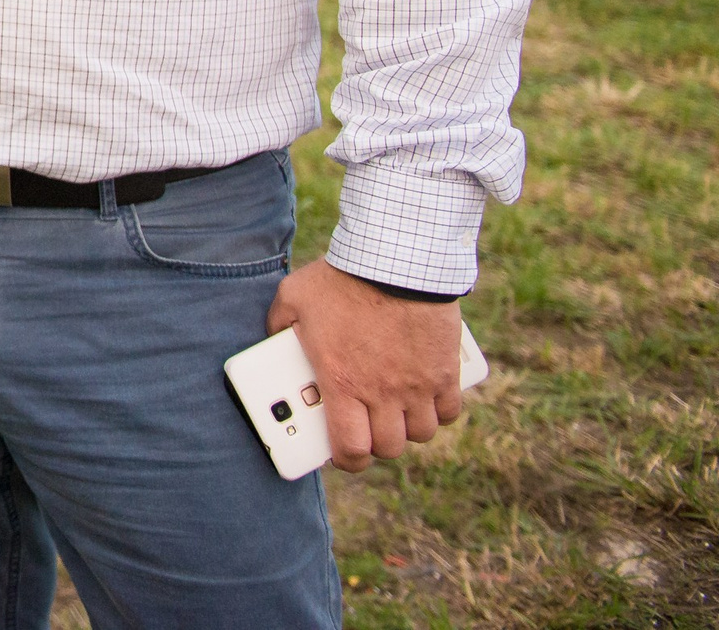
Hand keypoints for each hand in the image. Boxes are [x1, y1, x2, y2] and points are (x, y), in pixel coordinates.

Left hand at [266, 260, 464, 472]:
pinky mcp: (445, 371)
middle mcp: (383, 392)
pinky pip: (449, 411)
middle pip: (389, 447)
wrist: (396, 260)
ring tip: (396, 412)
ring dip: (408, 429)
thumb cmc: (341, 278)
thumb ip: (278, 325)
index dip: (348, 461)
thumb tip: (271, 339)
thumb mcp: (293, 299)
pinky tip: (426, 399)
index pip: (352, 449)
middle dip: (376, 444)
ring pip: (421, 433)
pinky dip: (439, 412)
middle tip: (368, 427)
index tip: (344, 454)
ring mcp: (418, 384)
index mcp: (343, 382)